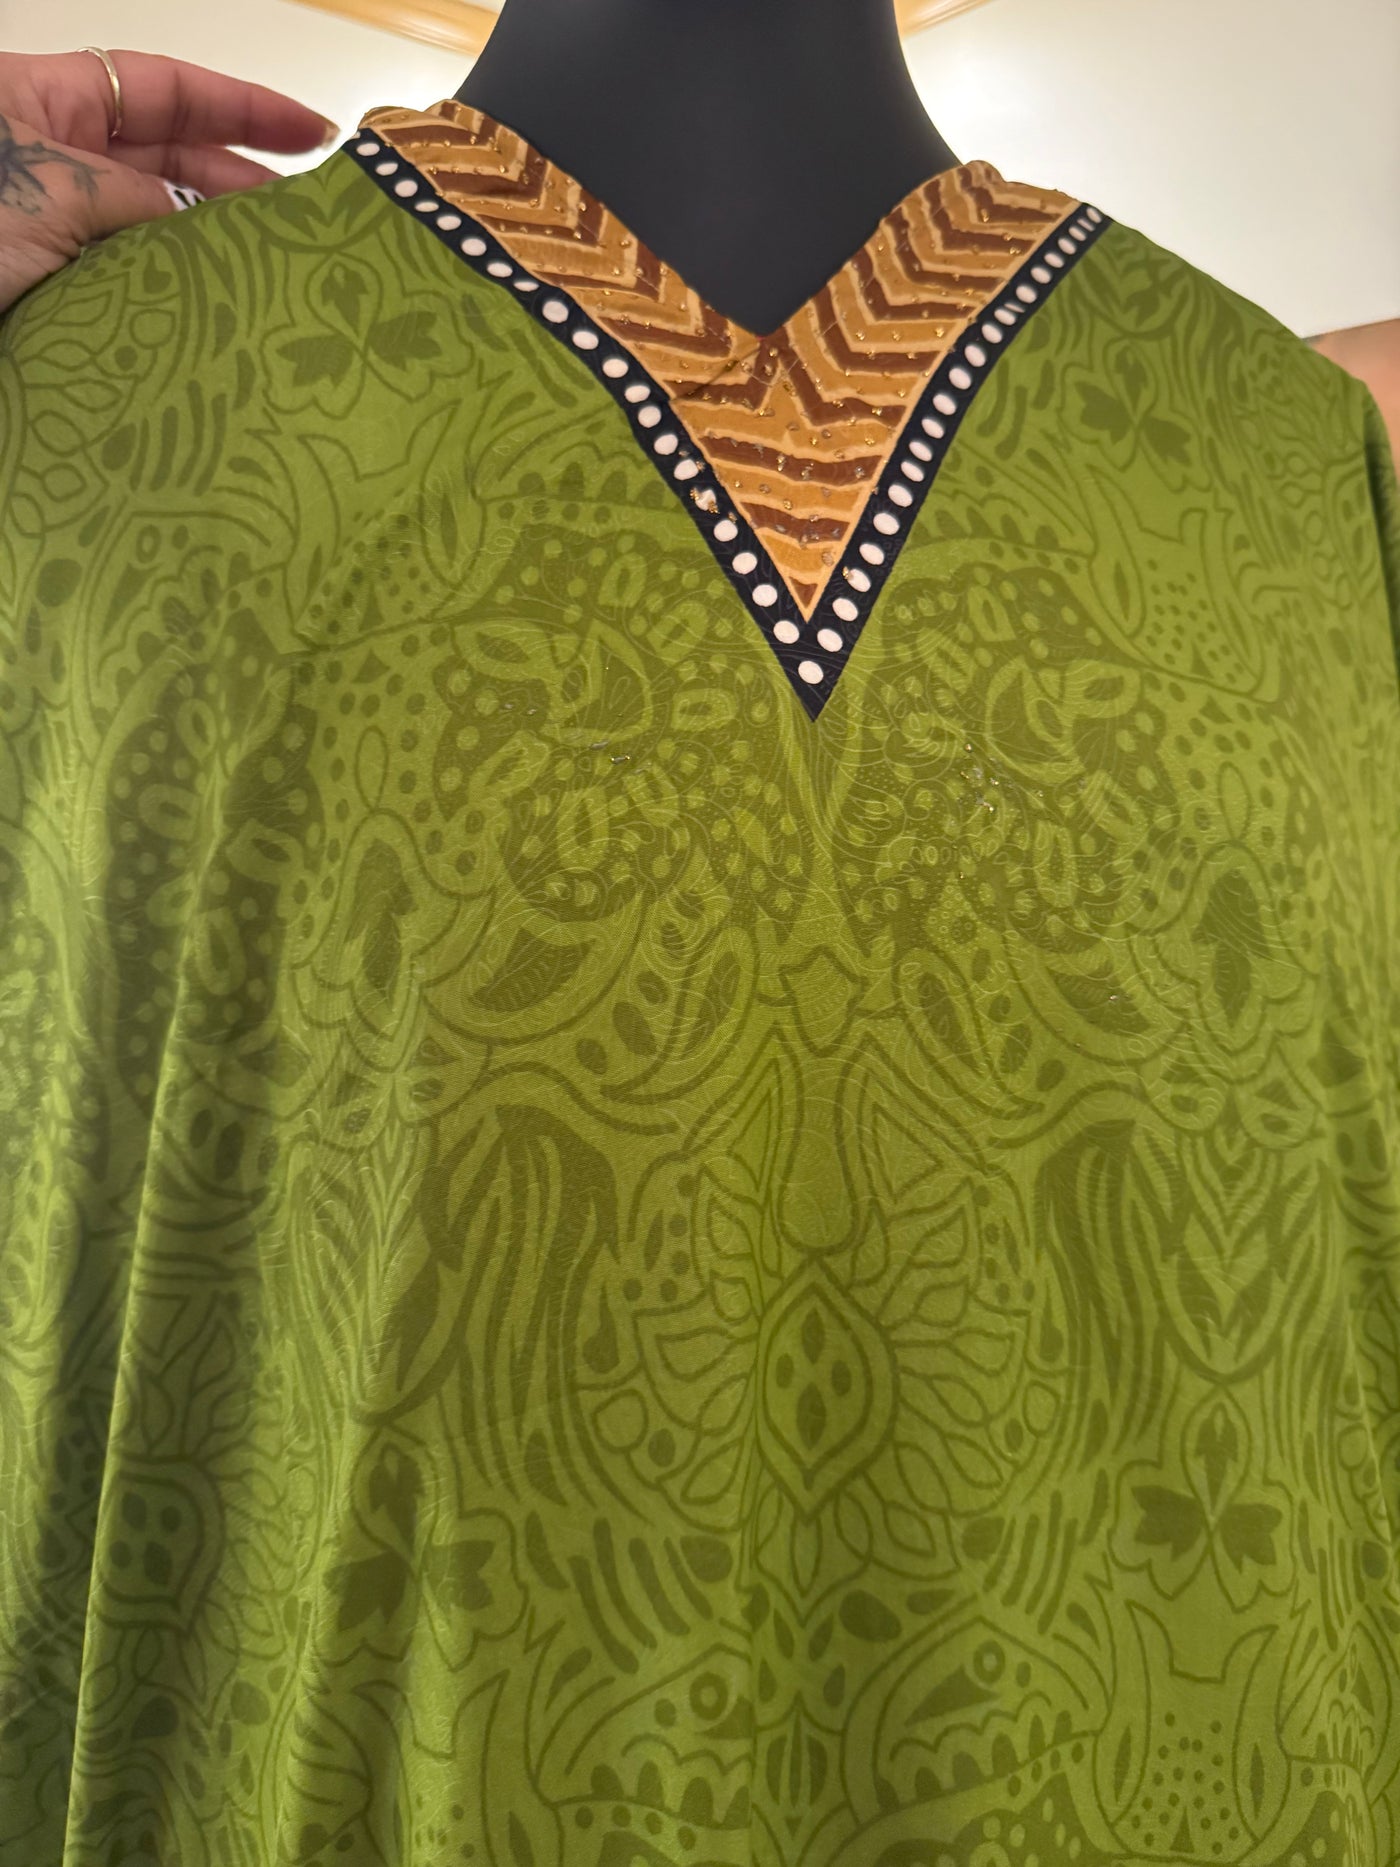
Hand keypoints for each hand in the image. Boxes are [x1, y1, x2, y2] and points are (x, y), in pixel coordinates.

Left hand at [0, 49, 338, 312]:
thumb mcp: (56, 190)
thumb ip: (142, 200)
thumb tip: (211, 225)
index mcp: (45, 101)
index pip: (166, 89)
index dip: (244, 108)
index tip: (314, 134)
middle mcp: (56, 161)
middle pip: (170, 161)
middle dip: (240, 188)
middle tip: (308, 224)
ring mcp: (57, 231)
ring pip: (156, 232)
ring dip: (212, 253)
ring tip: (275, 274)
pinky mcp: (56, 296)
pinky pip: (131, 290)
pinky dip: (174, 302)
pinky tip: (217, 317)